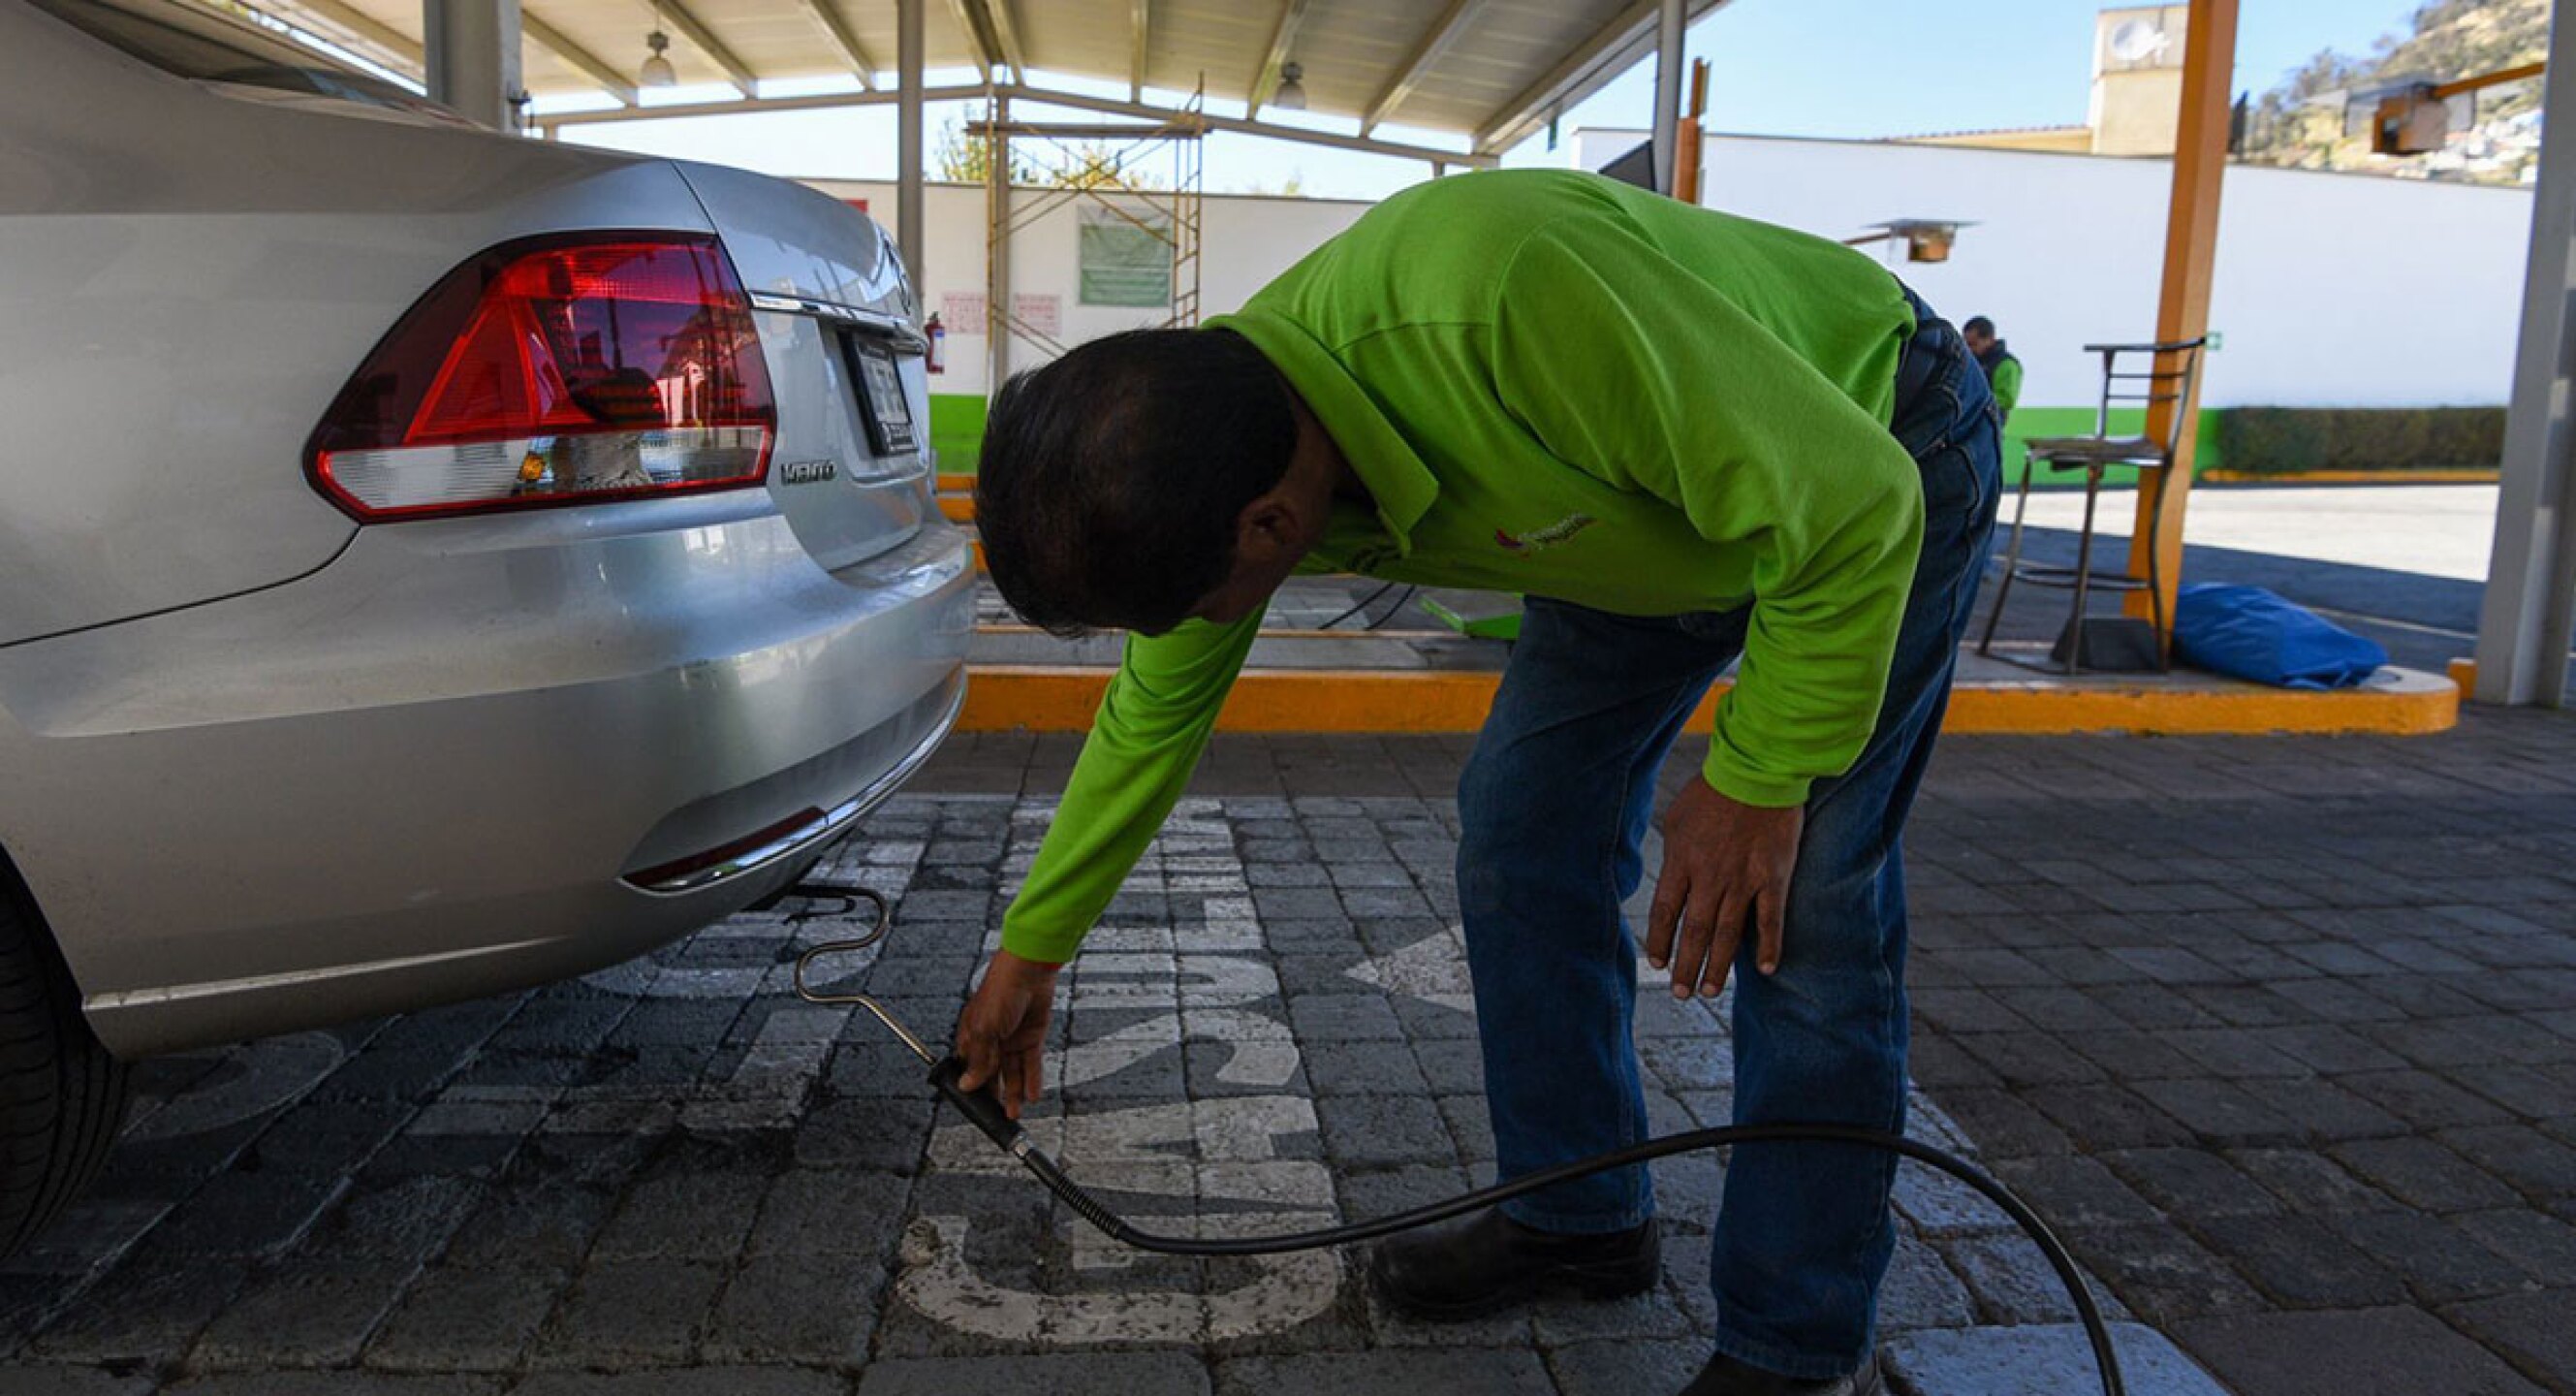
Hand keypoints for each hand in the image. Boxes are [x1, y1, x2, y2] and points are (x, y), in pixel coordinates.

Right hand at [953, 948, 1062, 1117]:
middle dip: (994, 1096)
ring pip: (1012, 1073)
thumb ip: (979, 1061)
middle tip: (997, 1117)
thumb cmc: (1000, 991)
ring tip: (1014, 1113)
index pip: (969, 1069)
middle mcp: (991, 1040)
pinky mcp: (1032, 1037)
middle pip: (991, 1075)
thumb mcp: (984, 1030)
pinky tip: (1032, 1095)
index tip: (975, 1108)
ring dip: (1014, 1093)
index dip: (972, 1088)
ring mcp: (1012, 1039)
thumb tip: (967, 1085)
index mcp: (972, 1036)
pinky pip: (1031, 1064)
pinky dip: (1032, 1080)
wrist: (1029, 972)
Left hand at [1645, 776, 1804, 1000]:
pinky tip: (1766, 970)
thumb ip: (1673, 853)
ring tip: (1711, 991)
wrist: (1757, 771)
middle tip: (1681, 993)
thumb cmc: (1712, 791)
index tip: (1657, 963)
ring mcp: (1744, 880)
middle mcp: (1711, 877)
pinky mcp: (1774, 877)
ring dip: (1719, 966)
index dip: (1660, 941)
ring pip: (1728, 934)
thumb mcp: (1678, 818)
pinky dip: (1770, 946)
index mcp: (1682, 862)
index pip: (1666, 913)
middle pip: (1695, 931)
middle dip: (1686, 966)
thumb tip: (1667, 879)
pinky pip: (1771, 920)